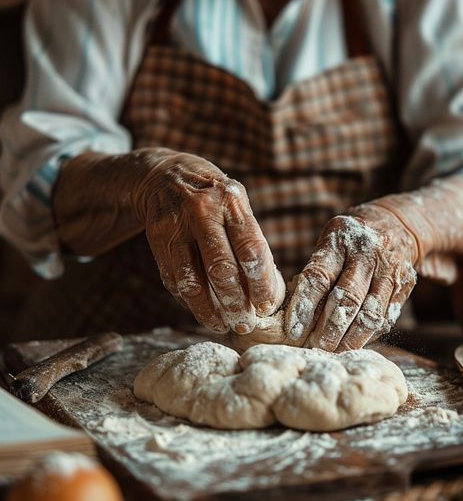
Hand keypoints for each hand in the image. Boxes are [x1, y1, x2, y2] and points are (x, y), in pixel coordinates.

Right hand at [134, 151, 284, 334]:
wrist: (166, 175)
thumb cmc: (214, 198)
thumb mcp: (236, 204)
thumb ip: (249, 240)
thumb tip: (266, 290)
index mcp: (230, 202)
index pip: (251, 249)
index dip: (260, 283)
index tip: (267, 306)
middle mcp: (201, 211)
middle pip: (221, 268)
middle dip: (235, 302)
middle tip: (245, 323)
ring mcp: (175, 227)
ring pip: (192, 281)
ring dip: (209, 311)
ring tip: (223, 325)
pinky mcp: (157, 241)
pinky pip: (173, 280)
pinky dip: (189, 301)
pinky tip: (202, 311)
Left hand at [284, 205, 417, 350]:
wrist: (398, 225)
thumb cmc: (349, 241)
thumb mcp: (329, 243)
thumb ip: (315, 272)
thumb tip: (293, 313)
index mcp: (340, 240)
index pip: (319, 277)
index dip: (304, 307)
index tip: (292, 330)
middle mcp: (367, 254)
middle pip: (347, 299)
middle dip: (328, 328)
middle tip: (313, 347)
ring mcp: (389, 271)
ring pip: (370, 313)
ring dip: (350, 338)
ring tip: (333, 352)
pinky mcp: (404, 287)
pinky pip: (385, 318)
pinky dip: (368, 336)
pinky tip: (353, 346)